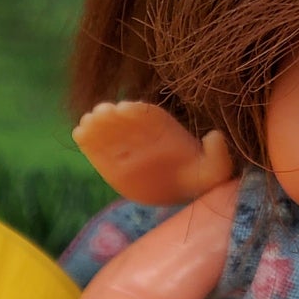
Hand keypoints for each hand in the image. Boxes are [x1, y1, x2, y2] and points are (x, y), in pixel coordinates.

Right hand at [73, 101, 232, 206]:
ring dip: (97, 125)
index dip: (138, 112)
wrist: (179, 190)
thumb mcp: (216, 171)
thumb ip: (218, 155)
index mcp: (166, 132)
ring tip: (87, 123)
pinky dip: (88, 140)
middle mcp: (143, 136)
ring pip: (108, 133)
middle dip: (113, 116)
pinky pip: (97, 150)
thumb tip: (214, 135)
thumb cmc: (199, 179)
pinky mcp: (111, 163)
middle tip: (102, 113)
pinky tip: (79, 133)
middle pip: (124, 122)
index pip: (149, 118)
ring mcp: (125, 147)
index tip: (126, 108)